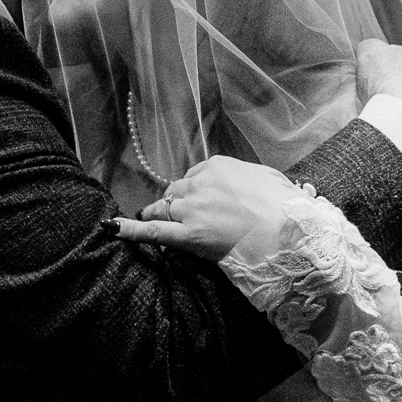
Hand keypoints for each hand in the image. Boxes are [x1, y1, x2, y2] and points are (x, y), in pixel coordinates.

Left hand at [113, 156, 301, 259]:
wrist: (289, 233)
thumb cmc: (286, 208)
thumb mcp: (271, 180)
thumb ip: (253, 179)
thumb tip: (256, 185)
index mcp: (219, 166)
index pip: (196, 176)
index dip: (196, 190)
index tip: (201, 201)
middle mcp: (201, 184)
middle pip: (177, 191)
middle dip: (176, 203)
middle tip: (181, 216)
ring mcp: (192, 209)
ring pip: (163, 208)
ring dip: (157, 214)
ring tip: (148, 220)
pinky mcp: (188, 235)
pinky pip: (153, 231)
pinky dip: (130, 230)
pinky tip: (112, 229)